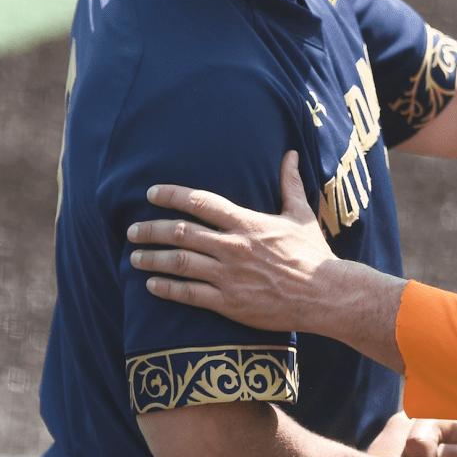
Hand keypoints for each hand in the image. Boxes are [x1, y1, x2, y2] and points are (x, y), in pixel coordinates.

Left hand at [127, 151, 335, 332]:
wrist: (325, 294)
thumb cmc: (313, 253)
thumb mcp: (301, 214)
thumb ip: (290, 183)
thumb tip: (291, 154)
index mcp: (248, 222)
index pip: (201, 202)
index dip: (172, 195)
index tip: (152, 193)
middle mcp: (233, 247)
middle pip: (181, 232)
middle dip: (152, 229)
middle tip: (132, 230)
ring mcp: (229, 276)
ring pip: (180, 263)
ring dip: (152, 258)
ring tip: (134, 256)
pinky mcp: (229, 303)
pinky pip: (189, 295)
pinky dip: (167, 288)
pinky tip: (152, 285)